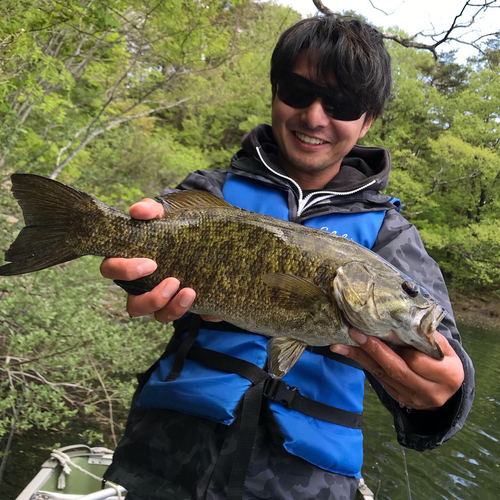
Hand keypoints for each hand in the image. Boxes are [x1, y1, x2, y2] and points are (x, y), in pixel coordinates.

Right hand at [100, 198, 220, 322]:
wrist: (194, 235)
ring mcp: (157, 298)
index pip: (111, 271)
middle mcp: (138, 286)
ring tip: (189, 292)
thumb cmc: (167, 226)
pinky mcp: (175, 303)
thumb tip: (138, 211)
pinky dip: (184, 308)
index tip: (151, 263)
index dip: (126, 271)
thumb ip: (149, 210)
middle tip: (173, 281)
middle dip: (151, 299)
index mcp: (127, 262)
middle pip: (133, 306)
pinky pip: (175, 314)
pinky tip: (196, 294)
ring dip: (170, 308)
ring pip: (156, 316)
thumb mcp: (159, 214)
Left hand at [330, 330, 463, 409]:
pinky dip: (364, 364)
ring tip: (340, 345)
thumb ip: (427, 337)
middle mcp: (430, 391)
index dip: (398, 346)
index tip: (381, 329)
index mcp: (446, 376)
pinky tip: (350, 352)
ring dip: (360, 358)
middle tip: (354, 333)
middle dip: (373, 350)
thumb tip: (402, 318)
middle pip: (396, 369)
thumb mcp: (445, 348)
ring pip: (383, 376)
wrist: (447, 390)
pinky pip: (379, 380)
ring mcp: (413, 399)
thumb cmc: (444, 361)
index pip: (416, 360)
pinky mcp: (399, 399)